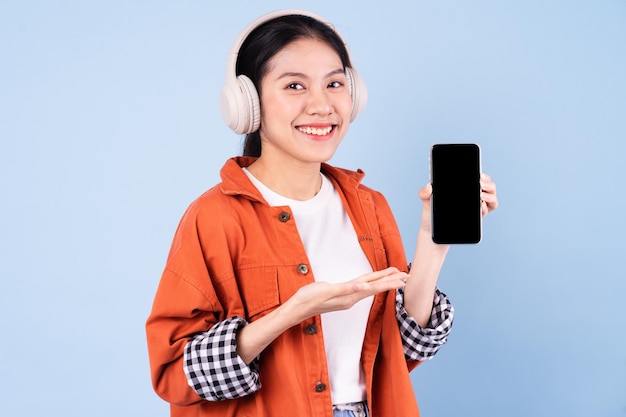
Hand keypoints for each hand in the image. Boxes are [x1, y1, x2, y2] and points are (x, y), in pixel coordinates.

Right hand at [286, 267, 407, 321]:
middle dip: (390, 281)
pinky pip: (361, 289)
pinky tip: (372, 283)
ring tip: (394, 277)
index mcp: (349, 296)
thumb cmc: (309, 298)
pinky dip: (370, 284)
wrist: (297, 308)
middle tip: (406, 276)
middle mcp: (351, 298)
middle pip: (375, 288)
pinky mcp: (342, 296)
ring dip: (382, 282)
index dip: (388, 281)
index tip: (402, 277)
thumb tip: (363, 286)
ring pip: (369, 288)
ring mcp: (347, 298)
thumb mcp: (326, 291)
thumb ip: (345, 289)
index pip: (373, 287)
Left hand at [417, 173, 498, 232]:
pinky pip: (489, 209)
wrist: (432, 230)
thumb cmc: (431, 212)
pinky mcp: (478, 216)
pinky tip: (480, 206)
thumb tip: (429, 187)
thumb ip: (424, 192)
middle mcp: (473, 194)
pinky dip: (487, 207)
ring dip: (490, 194)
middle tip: (479, 184)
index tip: (478, 174)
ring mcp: (477, 205)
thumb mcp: (426, 200)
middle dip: (487, 182)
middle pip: (488, 184)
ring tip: (480, 195)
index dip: (481, 174)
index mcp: (463, 186)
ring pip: (492, 196)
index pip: (477, 176)